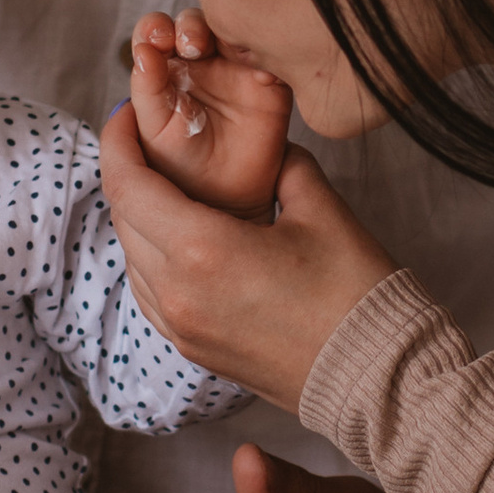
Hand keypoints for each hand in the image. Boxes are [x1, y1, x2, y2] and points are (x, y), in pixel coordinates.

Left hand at [100, 108, 394, 413]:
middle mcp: (177, 291)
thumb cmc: (355, 292)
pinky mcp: (193, 349)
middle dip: (128, 173)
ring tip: (166, 187)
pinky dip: (153, 258)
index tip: (124, 115)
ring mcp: (181, 327)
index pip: (127, 183)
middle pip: (124, 218)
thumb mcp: (321, 208)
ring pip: (133, 258)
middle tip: (148, 142)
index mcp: (202, 249)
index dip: (117, 141)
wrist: (376, 377)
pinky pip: (150, 293)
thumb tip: (267, 149)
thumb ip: (284, 165)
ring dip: (139, 217)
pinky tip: (180, 240)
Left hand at [126, 10, 291, 218]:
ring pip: (230, 30)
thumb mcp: (155, 131)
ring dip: (223, 30)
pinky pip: (271, 56)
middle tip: (188, 43)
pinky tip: (255, 67)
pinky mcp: (270, 83)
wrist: (226, 204)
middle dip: (187, 25)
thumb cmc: (182, 171)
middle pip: (192, 24)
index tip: (156, 41)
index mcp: (163, 72)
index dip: (154, 29)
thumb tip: (143, 52)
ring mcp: (235, 70)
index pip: (155, 34)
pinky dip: (266, 52)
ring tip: (214, 50)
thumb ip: (148, 91)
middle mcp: (198, 64)